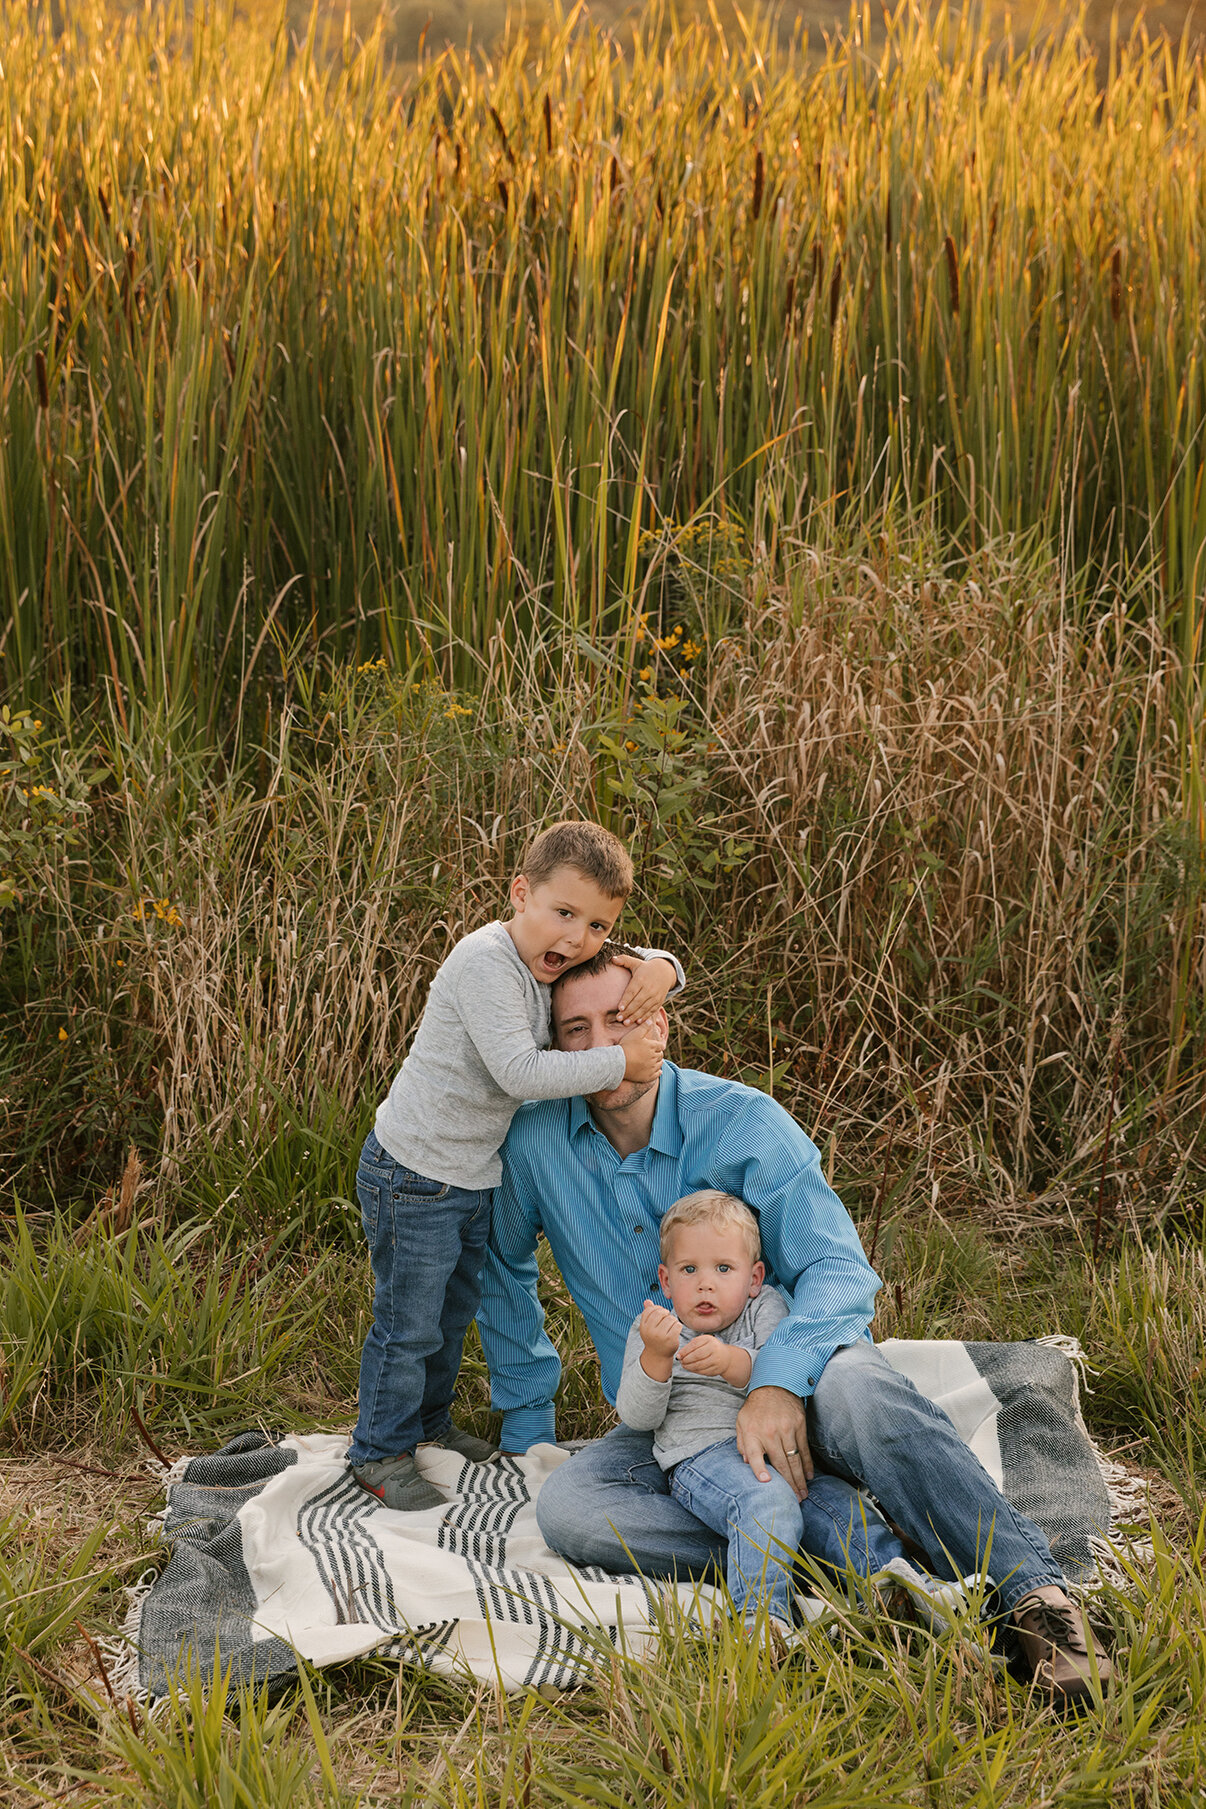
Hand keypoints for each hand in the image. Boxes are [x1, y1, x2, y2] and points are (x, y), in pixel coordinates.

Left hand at [612, 955, 675, 1023]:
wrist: (664, 972)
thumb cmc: (644, 968)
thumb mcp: (635, 963)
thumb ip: (624, 960)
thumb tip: (612, 958)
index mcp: (641, 979)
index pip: (632, 991)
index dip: (626, 1000)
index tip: (619, 1008)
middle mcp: (649, 988)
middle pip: (638, 1002)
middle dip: (628, 1011)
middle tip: (619, 1019)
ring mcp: (655, 995)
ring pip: (644, 1008)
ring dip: (635, 1016)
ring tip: (626, 1023)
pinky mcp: (659, 1001)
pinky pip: (652, 1010)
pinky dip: (645, 1017)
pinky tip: (638, 1022)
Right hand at [619, 1017, 663, 1082]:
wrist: (619, 1062)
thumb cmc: (626, 1047)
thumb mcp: (635, 1034)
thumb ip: (644, 1027)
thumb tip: (650, 1021)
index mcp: (653, 1046)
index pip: (661, 1046)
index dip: (659, 1045)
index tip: (658, 1046)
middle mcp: (654, 1057)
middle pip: (660, 1055)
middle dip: (658, 1053)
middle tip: (656, 1053)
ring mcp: (651, 1068)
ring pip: (659, 1064)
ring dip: (658, 1062)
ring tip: (655, 1061)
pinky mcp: (648, 1076)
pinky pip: (656, 1075)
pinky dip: (658, 1072)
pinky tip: (658, 1071)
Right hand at [638, 1299, 682, 1361]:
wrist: (658, 1356)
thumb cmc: (654, 1338)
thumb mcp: (648, 1327)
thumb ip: (648, 1313)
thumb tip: (647, 1301)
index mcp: (643, 1327)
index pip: (650, 1310)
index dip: (657, 1309)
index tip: (660, 1314)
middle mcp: (650, 1331)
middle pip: (660, 1313)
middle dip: (666, 1314)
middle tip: (667, 1319)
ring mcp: (660, 1336)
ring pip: (670, 1318)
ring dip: (673, 1320)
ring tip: (671, 1325)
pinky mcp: (670, 1339)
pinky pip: (678, 1325)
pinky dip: (678, 1326)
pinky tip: (676, 1330)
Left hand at [677, 1335, 748, 1383]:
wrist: (726, 1357)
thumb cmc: (710, 1348)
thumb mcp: (702, 1342)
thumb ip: (691, 1346)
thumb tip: (679, 1355)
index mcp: (709, 1339)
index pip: (694, 1345)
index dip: (685, 1351)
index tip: (678, 1356)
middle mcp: (714, 1349)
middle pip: (697, 1355)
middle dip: (686, 1360)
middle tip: (681, 1362)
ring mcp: (716, 1360)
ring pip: (699, 1365)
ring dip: (689, 1366)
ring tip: (684, 1365)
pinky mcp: (716, 1369)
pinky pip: (703, 1371)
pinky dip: (695, 1371)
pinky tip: (691, 1369)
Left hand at [735, 1385, 812, 1500]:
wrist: (774, 1385)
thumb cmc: (755, 1408)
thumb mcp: (741, 1422)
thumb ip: (742, 1443)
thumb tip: (746, 1463)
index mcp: (752, 1433)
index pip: (754, 1454)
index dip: (759, 1469)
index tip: (766, 1482)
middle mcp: (769, 1432)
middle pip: (779, 1463)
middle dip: (788, 1484)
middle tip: (794, 1500)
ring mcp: (786, 1429)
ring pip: (794, 1459)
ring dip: (799, 1479)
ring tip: (803, 1494)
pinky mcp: (799, 1426)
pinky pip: (804, 1449)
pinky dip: (807, 1464)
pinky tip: (809, 1476)